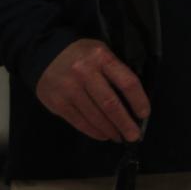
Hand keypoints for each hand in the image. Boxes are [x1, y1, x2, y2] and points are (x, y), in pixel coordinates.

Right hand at [34, 38, 148, 141]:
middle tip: (134, 135)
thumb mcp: (101, 53)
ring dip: (110, 130)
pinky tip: (103, 135)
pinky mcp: (57, 102)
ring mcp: (68, 89)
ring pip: (94, 116)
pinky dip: (93, 131)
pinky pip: (79, 121)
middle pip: (110, 103)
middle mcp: (84, 72)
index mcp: (101, 57)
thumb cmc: (82, 55)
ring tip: (119, 137)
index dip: (139, 100)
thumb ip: (115, 71)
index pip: (126, 82)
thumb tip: (133, 101)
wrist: (45, 53)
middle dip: (124, 123)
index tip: (144, 114)